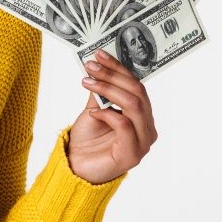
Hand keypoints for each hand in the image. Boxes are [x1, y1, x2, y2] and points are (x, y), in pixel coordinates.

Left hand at [66, 48, 157, 184]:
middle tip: (91, 66)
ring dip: (109, 89)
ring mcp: (142, 143)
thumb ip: (102, 92)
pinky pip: (124, 125)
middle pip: (137, 93)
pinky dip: (108, 113)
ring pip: (133, 105)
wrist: (74, 167)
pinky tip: (93, 112)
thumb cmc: (87, 140)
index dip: (119, 68)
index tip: (99, 54)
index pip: (136, 85)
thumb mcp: (94, 108)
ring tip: (87, 82)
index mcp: (142, 116)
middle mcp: (147, 129)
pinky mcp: (132, 155)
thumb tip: (101, 66)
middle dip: (113, 76)